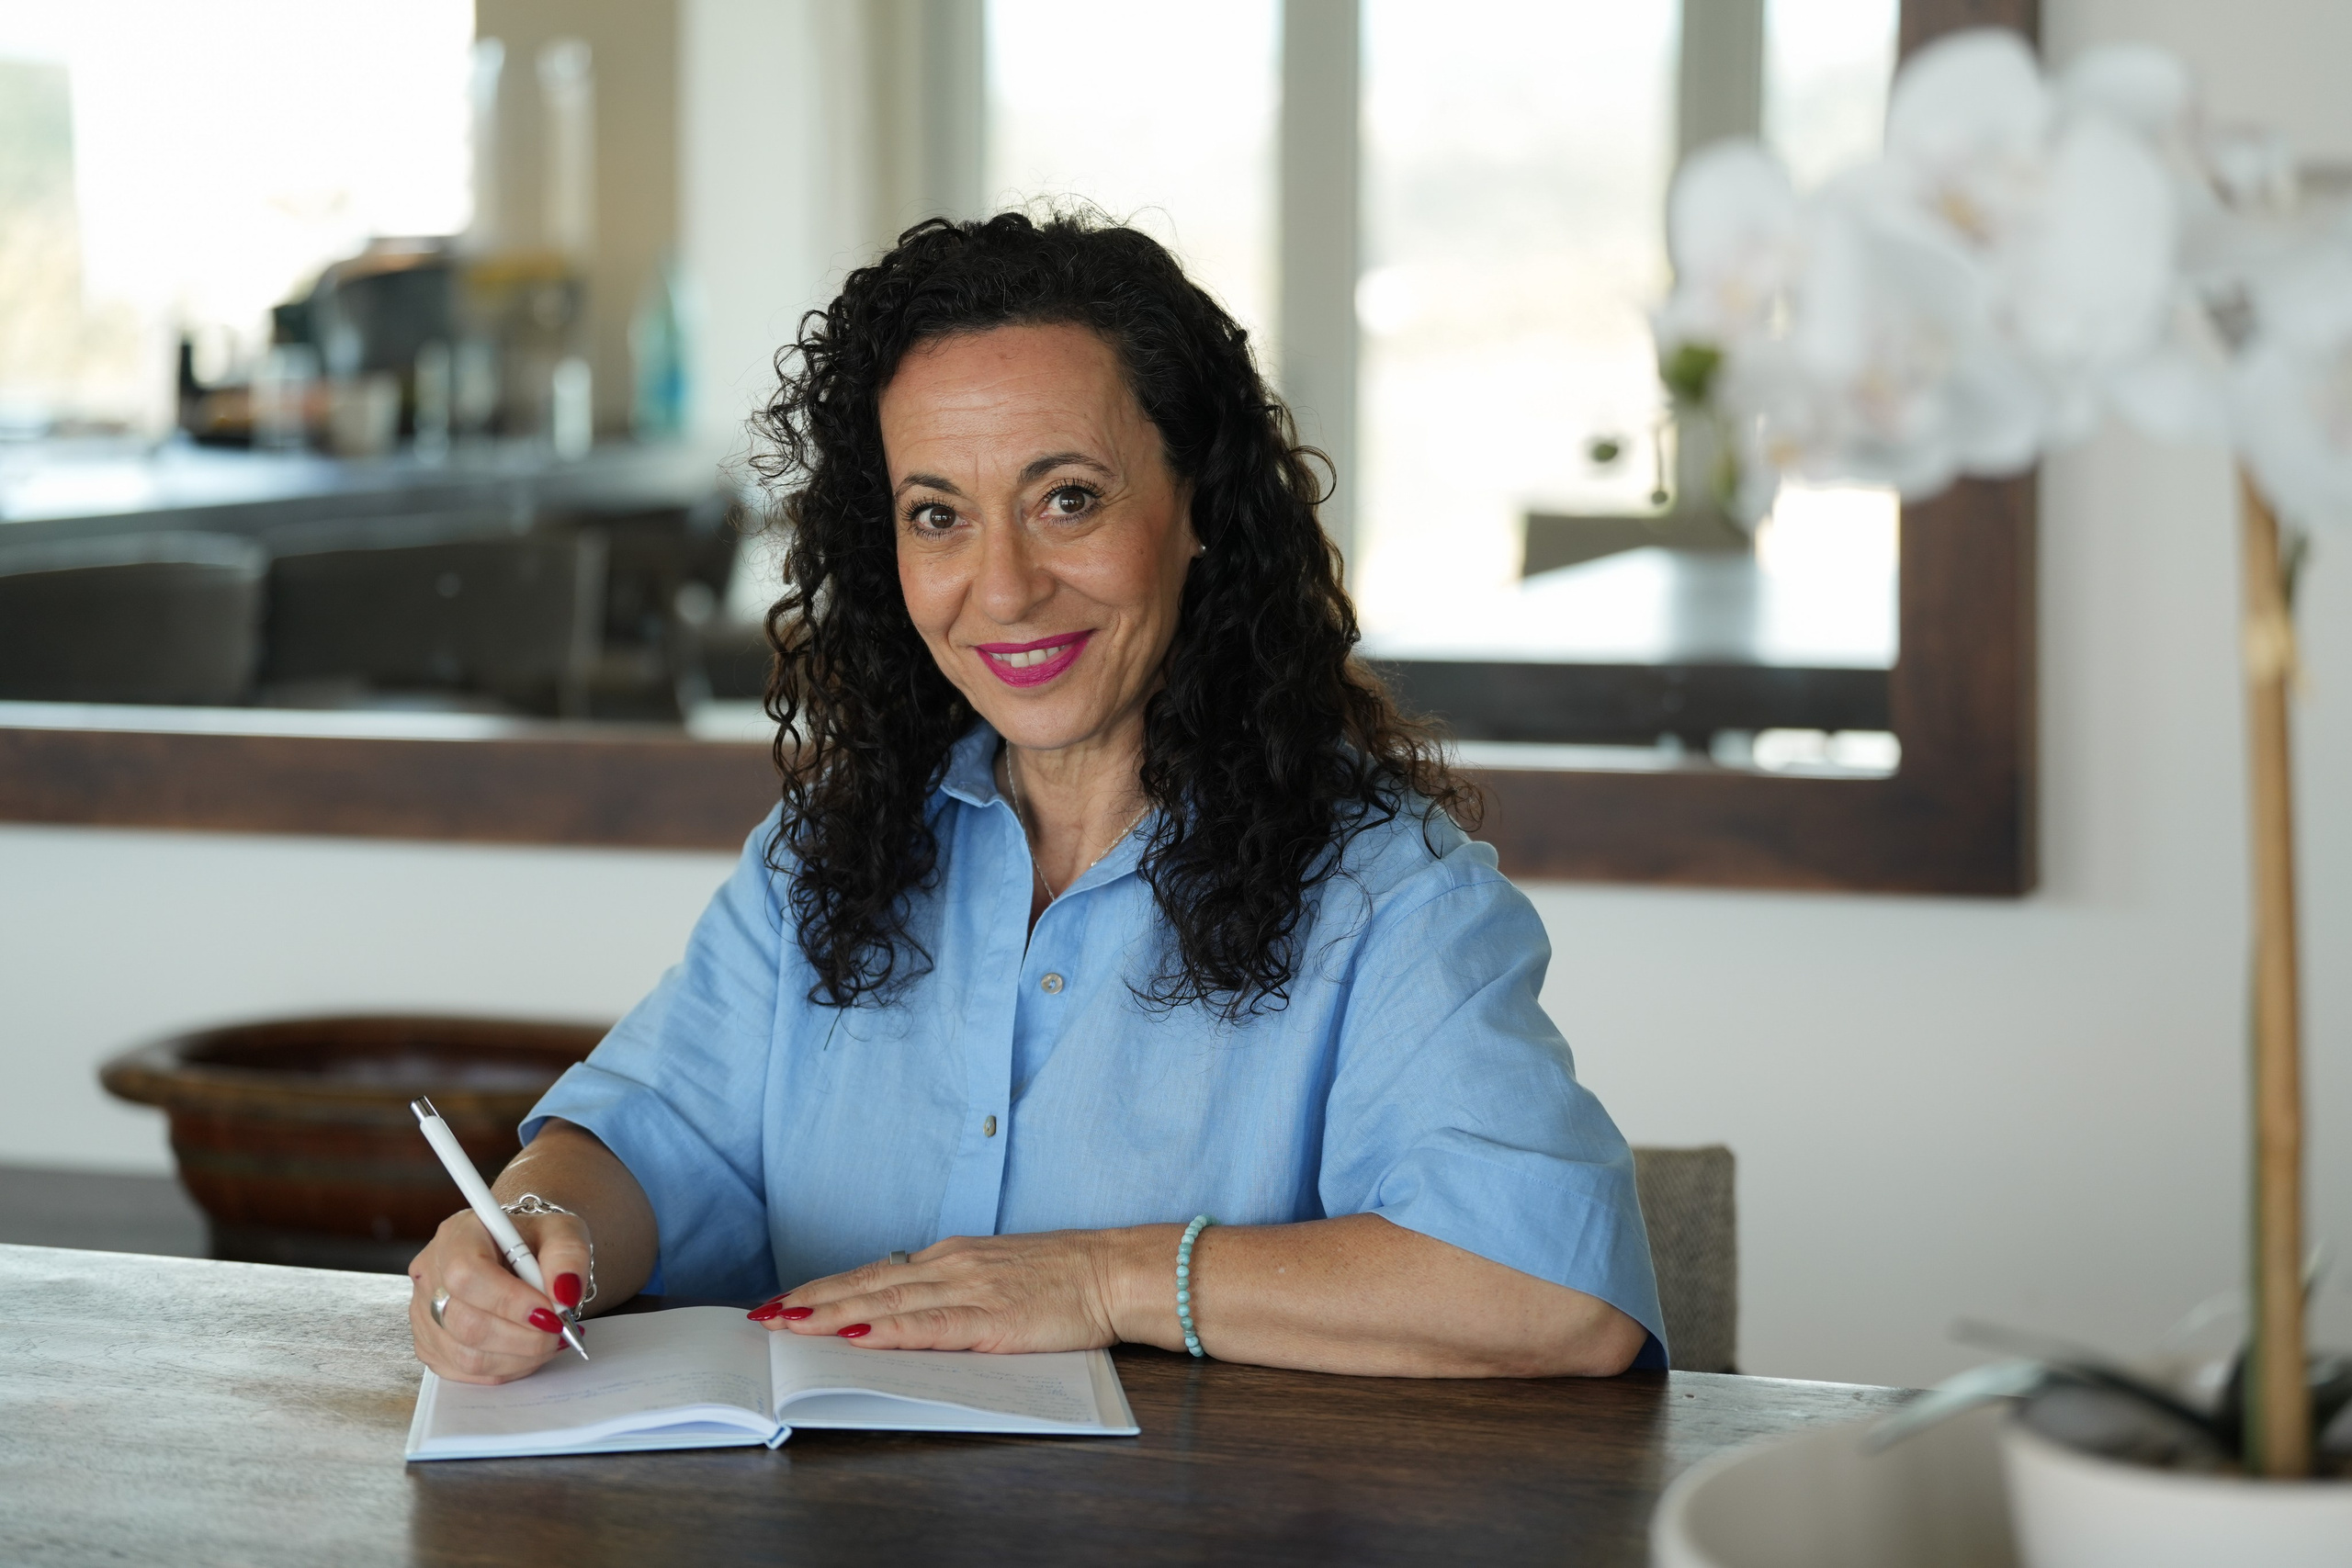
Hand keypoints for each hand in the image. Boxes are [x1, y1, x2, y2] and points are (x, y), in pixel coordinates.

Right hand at [407, 1207, 591, 1383]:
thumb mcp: (563, 1230)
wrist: (521, 1253)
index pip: (467, 1274)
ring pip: (465, 1354)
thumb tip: (564, 1294)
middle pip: (465, 1322)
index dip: (509, 1301)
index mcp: (458, 1235)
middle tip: (558, 1331)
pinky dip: (504, 1368)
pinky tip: (526, 1350)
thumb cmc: (536, 1241)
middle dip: (522, 1337)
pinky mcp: (429, 1343)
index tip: (550, 1312)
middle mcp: (431, 1273)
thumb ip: (568, 1255)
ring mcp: (422, 1312)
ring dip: (518, 1357)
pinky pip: (464, 1371)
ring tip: (549, 1341)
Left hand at [751, 1229, 1151, 1352]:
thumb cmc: (1064, 1279)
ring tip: (792, 1324)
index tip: (785, 1299)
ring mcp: (970, 1289)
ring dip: (834, 1313)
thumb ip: (954, 1290)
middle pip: (868, 1283)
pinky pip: (931, 1325)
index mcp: (953, 1256)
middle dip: (812, 1299)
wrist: (1114, 1271)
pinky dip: (890, 1329)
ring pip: (888, 1301)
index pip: (875, 1272)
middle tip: (765, 1314)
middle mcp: (952, 1265)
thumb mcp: (998, 1275)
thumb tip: (906, 1309)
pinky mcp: (992, 1317)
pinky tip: (859, 1334)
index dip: (826, 1287)